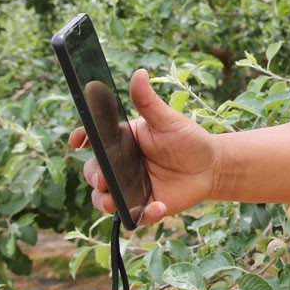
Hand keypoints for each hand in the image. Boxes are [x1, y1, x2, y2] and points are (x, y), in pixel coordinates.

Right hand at [70, 69, 220, 225]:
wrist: (211, 168)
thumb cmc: (189, 139)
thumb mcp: (169, 120)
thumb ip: (150, 102)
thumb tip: (139, 73)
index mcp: (122, 141)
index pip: (94, 138)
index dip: (81, 138)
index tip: (78, 140)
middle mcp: (120, 165)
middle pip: (94, 172)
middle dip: (94, 176)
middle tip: (103, 178)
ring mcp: (129, 188)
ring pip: (104, 199)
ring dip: (106, 202)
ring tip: (115, 201)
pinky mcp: (143, 206)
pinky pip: (134, 216)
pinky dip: (143, 215)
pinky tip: (158, 207)